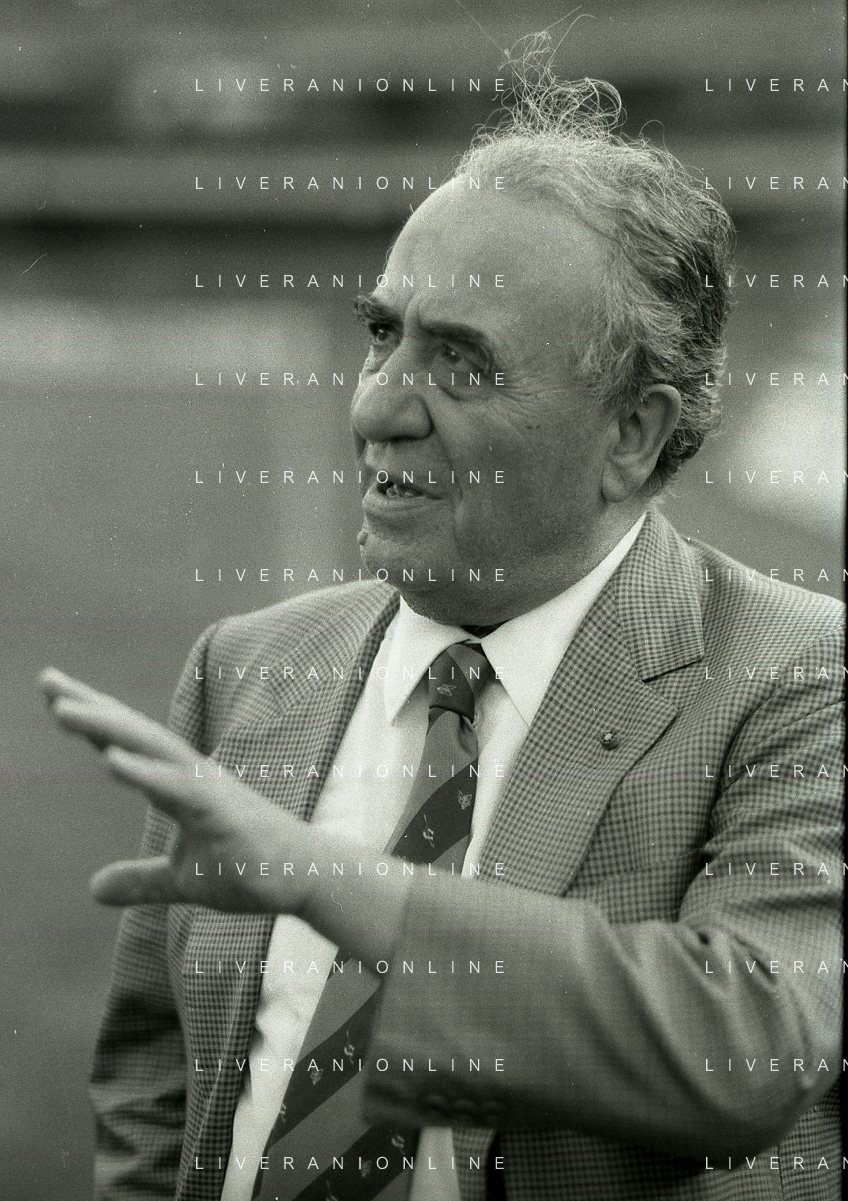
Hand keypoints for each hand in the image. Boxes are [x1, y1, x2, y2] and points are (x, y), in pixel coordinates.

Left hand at [38, 667, 312, 912]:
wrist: (304, 877)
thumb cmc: (249, 868)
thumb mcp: (182, 880)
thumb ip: (141, 880)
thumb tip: (92, 888)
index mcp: (180, 784)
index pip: (129, 743)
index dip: (93, 718)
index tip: (54, 693)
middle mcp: (192, 775)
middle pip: (133, 733)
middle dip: (90, 706)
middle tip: (47, 681)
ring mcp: (208, 789)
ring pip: (152, 748)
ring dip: (107, 727)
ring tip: (64, 711)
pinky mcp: (222, 812)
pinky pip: (179, 788)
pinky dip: (145, 772)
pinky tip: (110, 760)